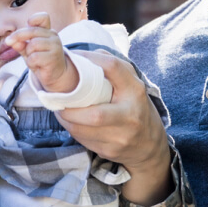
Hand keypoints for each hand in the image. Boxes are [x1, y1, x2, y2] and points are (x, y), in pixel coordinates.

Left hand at [4, 13, 78, 92]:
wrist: (55, 75)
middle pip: (32, 31)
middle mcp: (53, 36)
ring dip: (28, 54)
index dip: (34, 18)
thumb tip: (12, 41)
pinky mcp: (53, 58)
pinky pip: (34, 57)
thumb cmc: (41, 60)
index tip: (27, 24)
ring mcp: (55, 46)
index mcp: (47, 31)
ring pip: (33, 45)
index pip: (43, 17)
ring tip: (33, 59)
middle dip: (17, 36)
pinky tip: (37, 65)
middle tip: (8, 42)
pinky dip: (31, 63)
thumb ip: (21, 45)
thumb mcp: (28, 51)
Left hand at [56, 51, 173, 204]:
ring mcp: (120, 136)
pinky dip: (73, 129)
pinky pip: (84, 140)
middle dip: (70, 108)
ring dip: (66, 119)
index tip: (73, 57)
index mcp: (135, 91)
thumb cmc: (135, 108)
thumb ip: (112, 67)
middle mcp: (130, 115)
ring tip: (60, 109)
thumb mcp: (132, 85)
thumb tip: (82, 56)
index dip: (90, 59)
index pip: (113, 67)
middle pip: (95, 114)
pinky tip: (71, 122)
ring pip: (83, 130)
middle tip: (58, 99)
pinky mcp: (110, 150)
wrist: (149, 146)